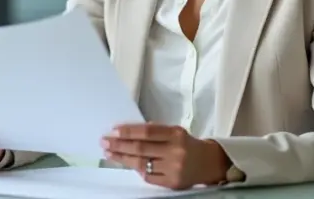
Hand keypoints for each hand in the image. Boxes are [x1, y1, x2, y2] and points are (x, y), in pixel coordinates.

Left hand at [102, 123, 231, 189]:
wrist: (209, 163)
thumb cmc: (187, 144)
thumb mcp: (175, 132)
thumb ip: (155, 131)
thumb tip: (128, 131)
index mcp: (176, 134)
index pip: (147, 132)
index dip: (128, 131)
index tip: (113, 131)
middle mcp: (175, 151)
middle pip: (141, 148)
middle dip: (119, 145)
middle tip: (104, 142)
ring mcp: (173, 168)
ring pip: (142, 164)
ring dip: (122, 159)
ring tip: (109, 154)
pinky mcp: (172, 182)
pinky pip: (148, 177)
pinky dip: (138, 170)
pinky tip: (128, 164)